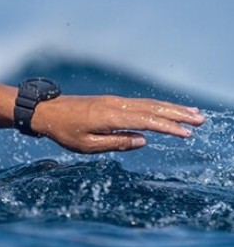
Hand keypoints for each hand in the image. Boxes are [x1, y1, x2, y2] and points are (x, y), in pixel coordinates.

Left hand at [31, 95, 205, 152]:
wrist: (46, 111)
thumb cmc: (64, 131)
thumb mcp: (87, 145)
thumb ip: (116, 143)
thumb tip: (143, 141)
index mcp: (110, 116)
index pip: (146, 121)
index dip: (167, 127)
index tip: (186, 133)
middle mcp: (115, 105)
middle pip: (152, 108)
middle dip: (178, 114)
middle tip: (201, 120)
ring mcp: (114, 101)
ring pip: (148, 104)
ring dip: (172, 108)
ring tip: (193, 114)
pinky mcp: (112, 102)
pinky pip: (140, 103)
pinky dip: (158, 106)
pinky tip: (169, 111)